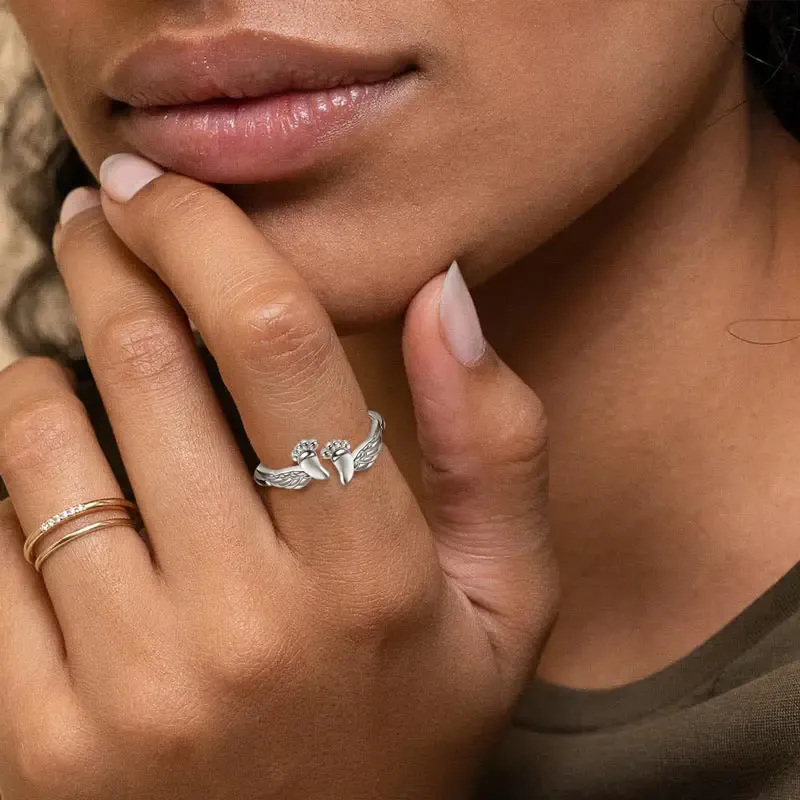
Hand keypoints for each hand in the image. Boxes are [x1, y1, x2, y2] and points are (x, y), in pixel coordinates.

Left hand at [0, 154, 556, 799]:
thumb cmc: (414, 725)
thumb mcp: (506, 600)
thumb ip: (498, 446)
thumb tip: (445, 293)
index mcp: (369, 576)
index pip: (276, 342)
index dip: (206, 234)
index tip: (157, 186)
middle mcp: (242, 626)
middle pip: (144, 367)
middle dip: (108, 261)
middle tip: (102, 221)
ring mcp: (124, 689)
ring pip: (38, 444)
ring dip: (46, 371)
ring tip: (75, 363)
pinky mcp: (33, 739)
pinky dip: (8, 481)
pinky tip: (52, 482)